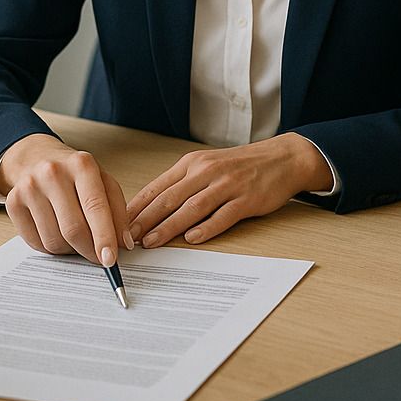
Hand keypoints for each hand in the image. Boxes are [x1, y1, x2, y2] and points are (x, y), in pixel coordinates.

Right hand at [0, 134, 131, 264]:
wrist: (37, 158)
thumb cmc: (75, 174)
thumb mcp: (103, 182)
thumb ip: (118, 211)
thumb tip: (123, 244)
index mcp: (81, 164)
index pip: (95, 207)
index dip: (104, 237)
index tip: (110, 259)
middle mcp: (52, 173)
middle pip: (73, 229)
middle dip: (89, 251)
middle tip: (99, 259)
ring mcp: (29, 187)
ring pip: (54, 240)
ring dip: (70, 250)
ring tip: (77, 239)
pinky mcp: (13, 202)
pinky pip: (36, 243)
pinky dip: (51, 248)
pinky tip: (58, 234)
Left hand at [126, 133, 329, 247]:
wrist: (282, 158)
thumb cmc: (241, 166)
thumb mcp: (207, 167)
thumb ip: (183, 185)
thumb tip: (152, 209)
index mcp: (193, 164)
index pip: (158, 187)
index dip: (137, 207)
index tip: (118, 223)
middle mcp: (207, 172)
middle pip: (170, 198)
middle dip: (145, 219)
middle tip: (127, 237)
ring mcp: (227, 185)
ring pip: (192, 208)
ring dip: (169, 226)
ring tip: (152, 242)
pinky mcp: (246, 198)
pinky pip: (223, 215)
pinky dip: (206, 227)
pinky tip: (192, 239)